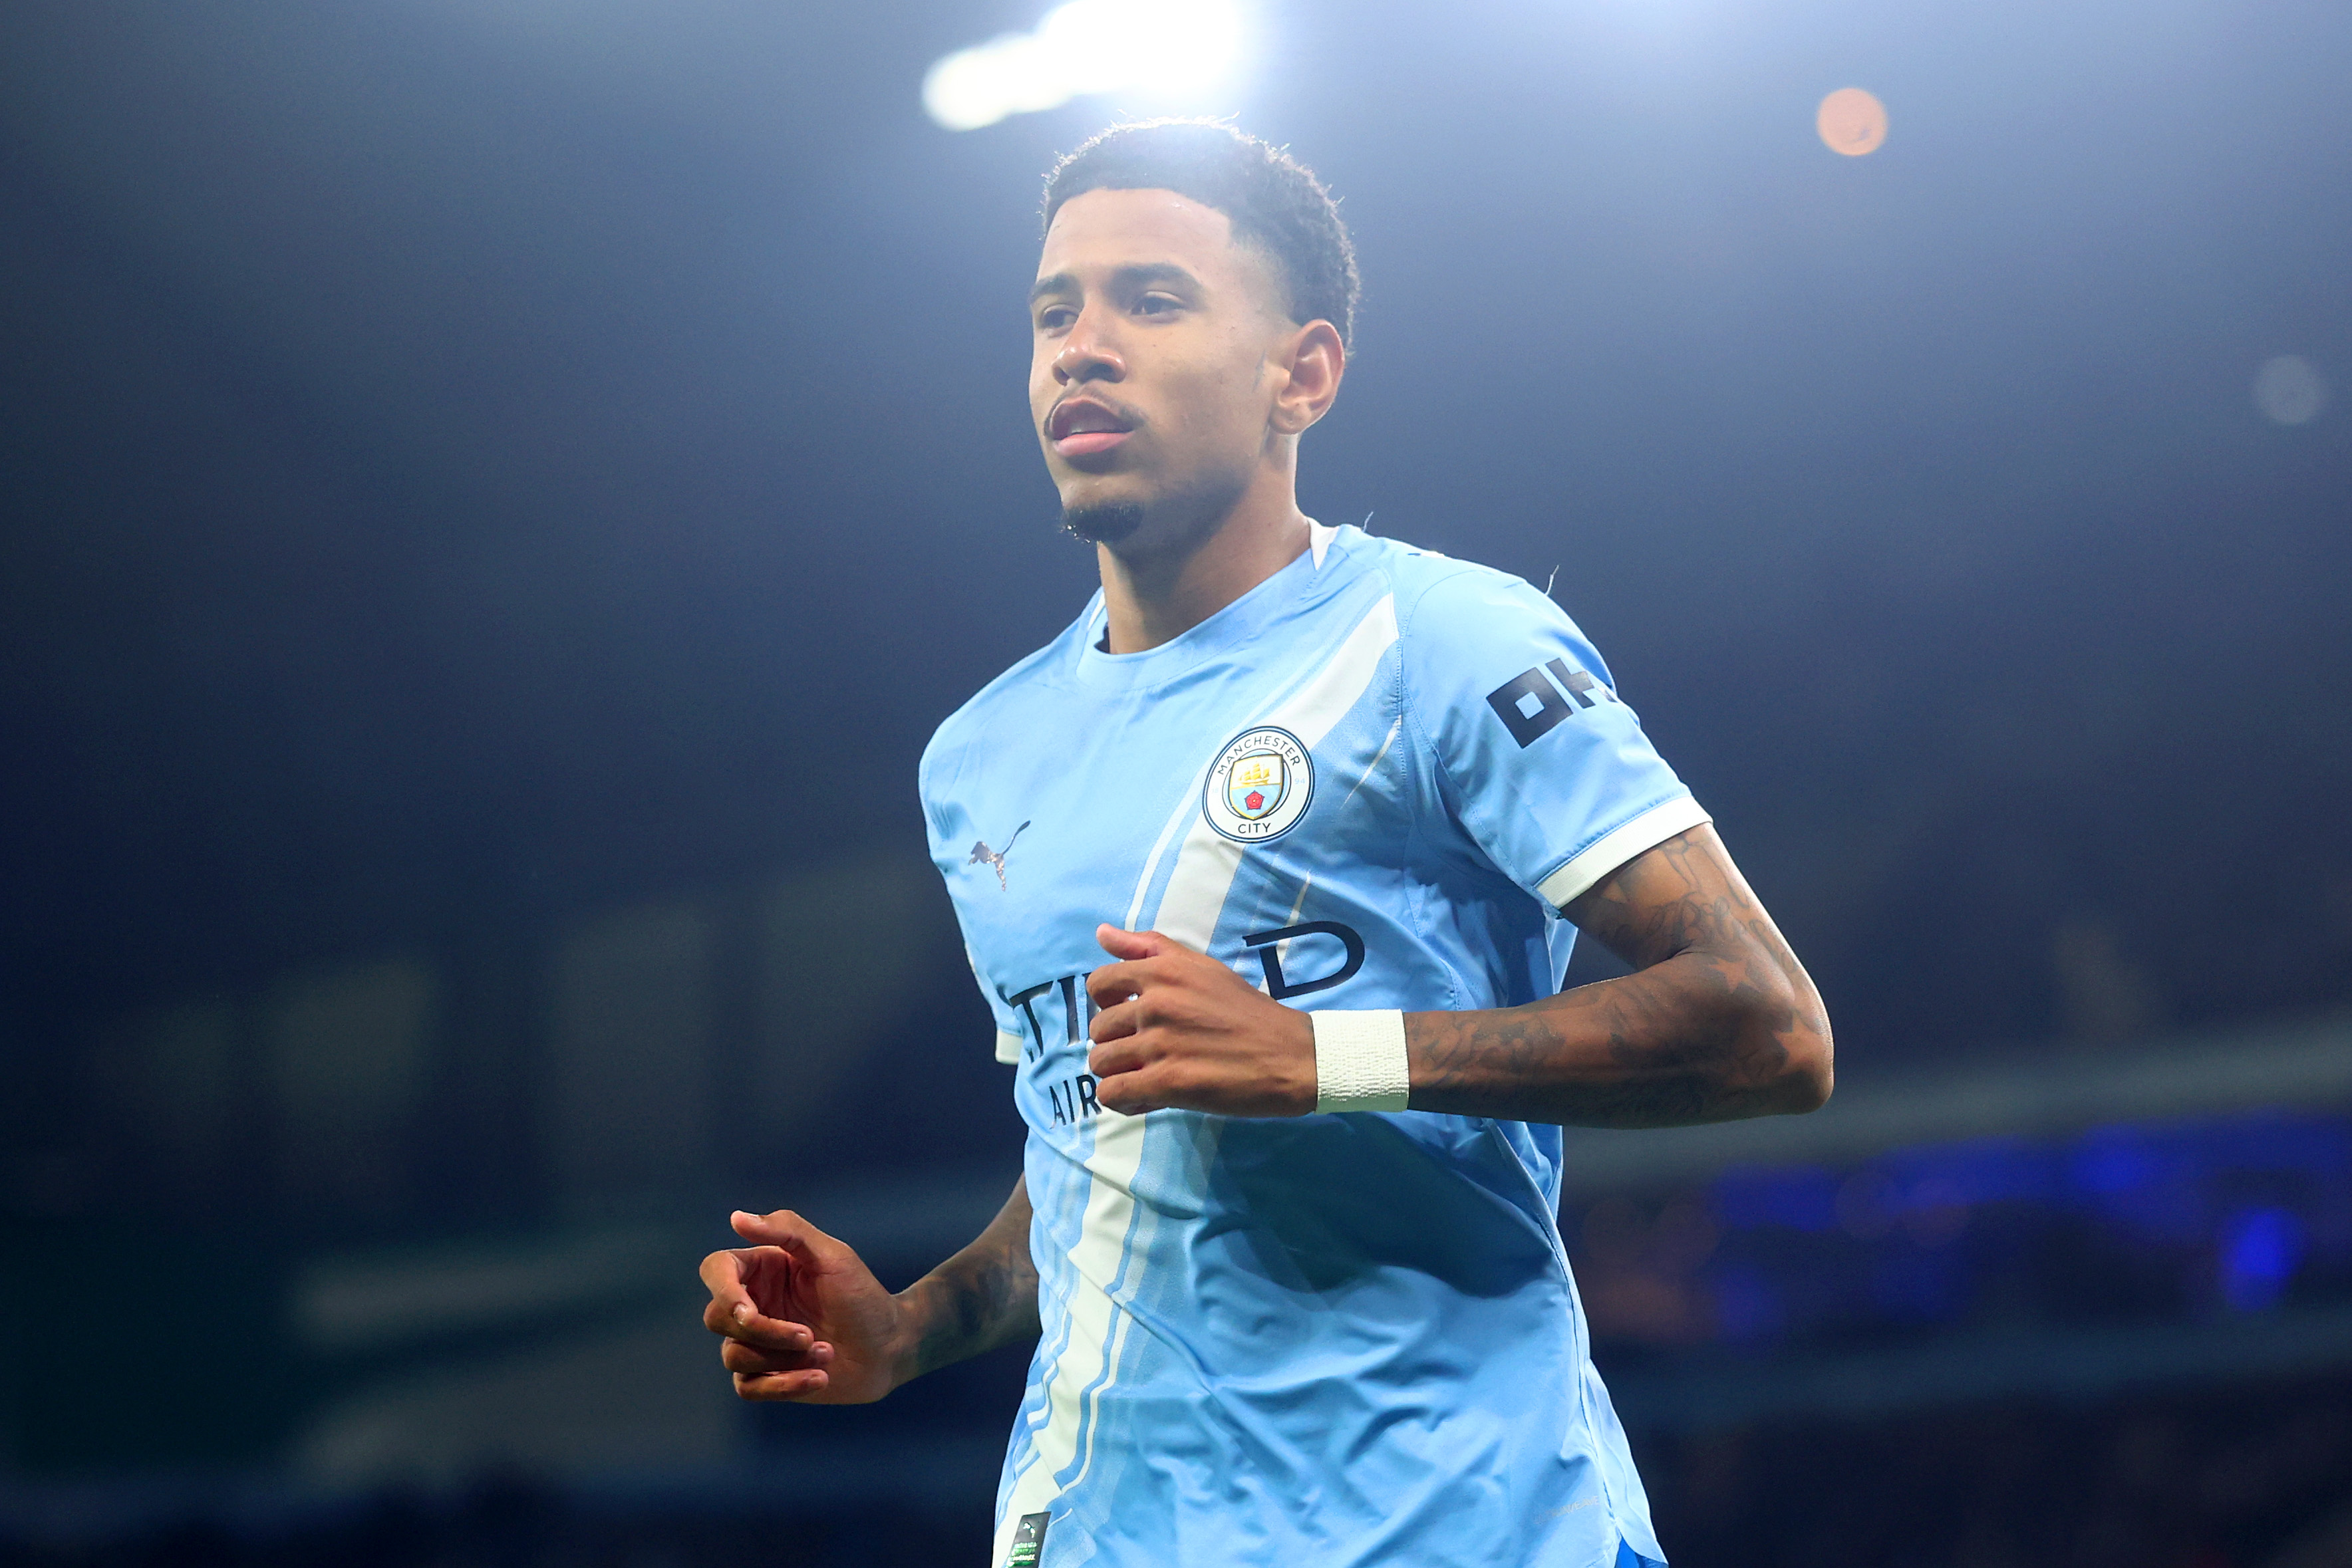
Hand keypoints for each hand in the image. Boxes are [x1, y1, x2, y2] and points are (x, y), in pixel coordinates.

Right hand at [699, 1209, 907, 1402]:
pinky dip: (783, 1385)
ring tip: (827, 1353)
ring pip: (734, 1356)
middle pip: (718, 1318)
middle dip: (763, 1332)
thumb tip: (737, 1218)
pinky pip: (747, 1387)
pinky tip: (820, 1377)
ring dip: (783, 1359)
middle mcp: (753, 1303)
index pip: (716, 1270)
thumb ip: (789, 1231)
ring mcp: (756, 1343)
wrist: (891, 1346)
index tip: (750, 1312)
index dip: (723, 1291)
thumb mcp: (833, 1256)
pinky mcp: (765, 1376)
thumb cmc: (863, 1296)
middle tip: (808, 1335)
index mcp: (763, 1268)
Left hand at [1085, 924, 1316, 1116]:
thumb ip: (1149, 947)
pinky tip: (1146, 1097)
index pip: (1098, 983)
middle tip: (1146, 1052)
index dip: (1108, 1004)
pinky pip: (1112, 1093)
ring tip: (1146, 1075)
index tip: (1132, 1017)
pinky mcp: (1168, 1083)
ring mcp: (1161, 1044)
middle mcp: (1157, 1003)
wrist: (1291, 1055)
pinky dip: (1123, 1099)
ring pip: (1100, 1063)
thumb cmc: (1247, 1011)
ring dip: (1118, 1073)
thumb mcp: (1202, 967)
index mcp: (1163, 971)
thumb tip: (1100, 933)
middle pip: (1098, 1029)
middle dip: (1116, 1043)